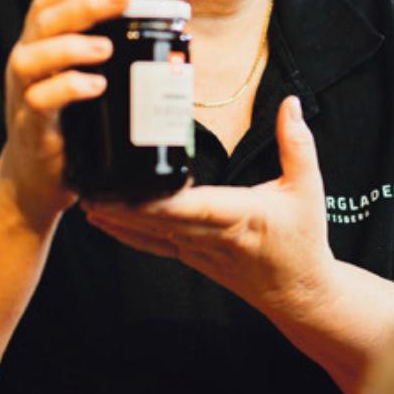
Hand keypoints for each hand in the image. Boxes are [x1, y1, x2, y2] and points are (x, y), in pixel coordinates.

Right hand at [0, 0, 133, 232]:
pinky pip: (39, 103)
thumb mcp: (83, 81)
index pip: (48, 2)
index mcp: (39, 47)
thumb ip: (104, 54)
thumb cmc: (68, 125)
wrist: (35, 183)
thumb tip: (159, 28)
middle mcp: (24, 65)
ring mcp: (22, 97)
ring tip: (107, 45)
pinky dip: (67, 89)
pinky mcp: (30, 129)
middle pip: (43, 21)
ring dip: (72, 46)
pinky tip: (95, 85)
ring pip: (33, 58)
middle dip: (84, 3)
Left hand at [84, 96, 334, 317]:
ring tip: (85, 197)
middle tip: (88, 186)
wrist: (299, 292)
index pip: (190, 208)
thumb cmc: (304, 240)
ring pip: (149, 235)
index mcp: (239, 217)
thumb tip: (291, 101)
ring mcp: (197, 251)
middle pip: (157, 220)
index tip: (127, 188)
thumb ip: (297, 143)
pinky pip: (152, 245)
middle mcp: (212, 236)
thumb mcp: (308, 188)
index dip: (155, 202)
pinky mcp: (191, 257)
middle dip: (121, 205)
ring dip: (115, 219)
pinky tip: (101, 221)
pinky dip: (125, 234)